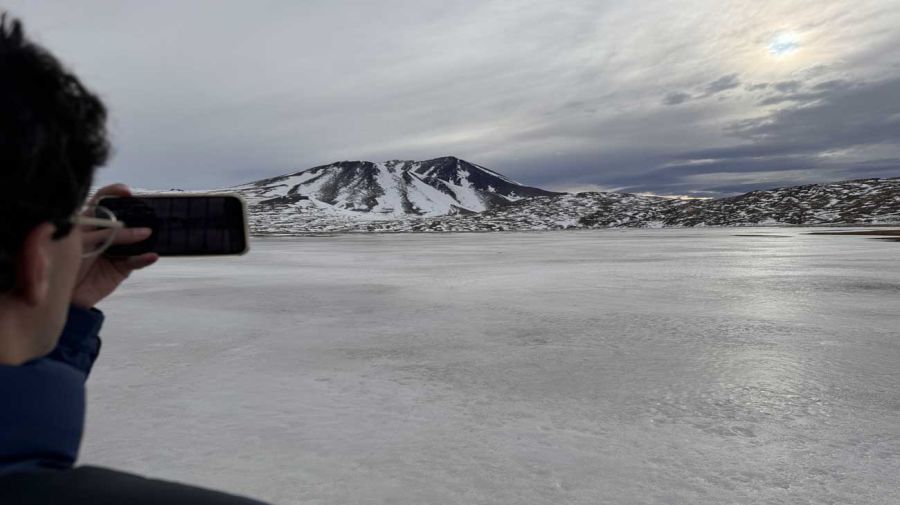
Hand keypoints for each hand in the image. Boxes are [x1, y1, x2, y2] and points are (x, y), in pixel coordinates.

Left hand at [71, 184, 158, 308]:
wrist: (62, 295)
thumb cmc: (63, 264)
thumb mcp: (81, 242)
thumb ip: (106, 234)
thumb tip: (133, 230)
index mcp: (89, 222)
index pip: (102, 202)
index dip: (114, 193)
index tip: (126, 192)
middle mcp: (104, 234)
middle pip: (123, 218)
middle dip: (136, 214)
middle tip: (145, 211)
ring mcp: (115, 250)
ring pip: (133, 239)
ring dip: (142, 236)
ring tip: (149, 233)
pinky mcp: (122, 268)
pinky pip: (136, 261)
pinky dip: (144, 259)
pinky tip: (151, 255)